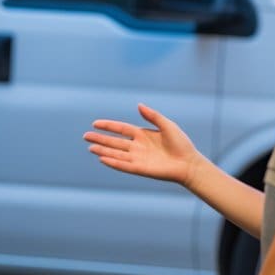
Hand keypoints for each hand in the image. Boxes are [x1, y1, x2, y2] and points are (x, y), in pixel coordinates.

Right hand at [84, 103, 200, 184]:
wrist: (189, 163)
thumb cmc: (181, 144)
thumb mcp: (167, 125)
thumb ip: (152, 116)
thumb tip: (138, 105)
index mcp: (142, 135)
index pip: (121, 129)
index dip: (108, 126)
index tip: (95, 123)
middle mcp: (137, 147)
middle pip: (114, 142)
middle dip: (100, 139)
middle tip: (86, 136)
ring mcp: (138, 158)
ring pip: (116, 154)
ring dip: (103, 151)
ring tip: (90, 148)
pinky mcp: (140, 169)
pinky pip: (123, 165)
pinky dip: (113, 162)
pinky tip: (102, 159)